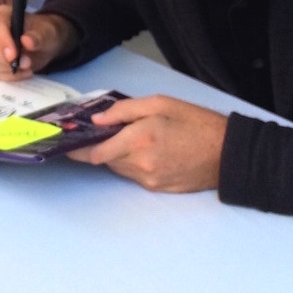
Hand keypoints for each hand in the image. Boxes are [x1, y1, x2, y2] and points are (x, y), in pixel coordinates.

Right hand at [0, 6, 77, 80]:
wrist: (45, 44)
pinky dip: (9, 77)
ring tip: (28, 69)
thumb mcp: (48, 32)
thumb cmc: (45, 33)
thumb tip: (26, 41)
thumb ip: (38, 36)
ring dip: (9, 70)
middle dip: (6, 60)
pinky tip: (23, 73)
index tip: (14, 56)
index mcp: (3, 14)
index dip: (3, 42)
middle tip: (27, 65)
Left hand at [67, 95, 227, 192]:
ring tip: (130, 138)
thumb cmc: (195, 122)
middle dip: (100, 146)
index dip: (77, 148)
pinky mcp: (158, 188)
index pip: (95, 151)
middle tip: (101, 132)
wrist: (228, 154)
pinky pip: (134, 176)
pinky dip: (131, 163)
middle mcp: (140, 164)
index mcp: (139, 139)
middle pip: (103, 159)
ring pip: (118, 168)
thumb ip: (124, 110)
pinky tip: (147, 150)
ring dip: (116, 155)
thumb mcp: (160, 104)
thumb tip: (97, 120)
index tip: (64, 144)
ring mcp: (149, 179)